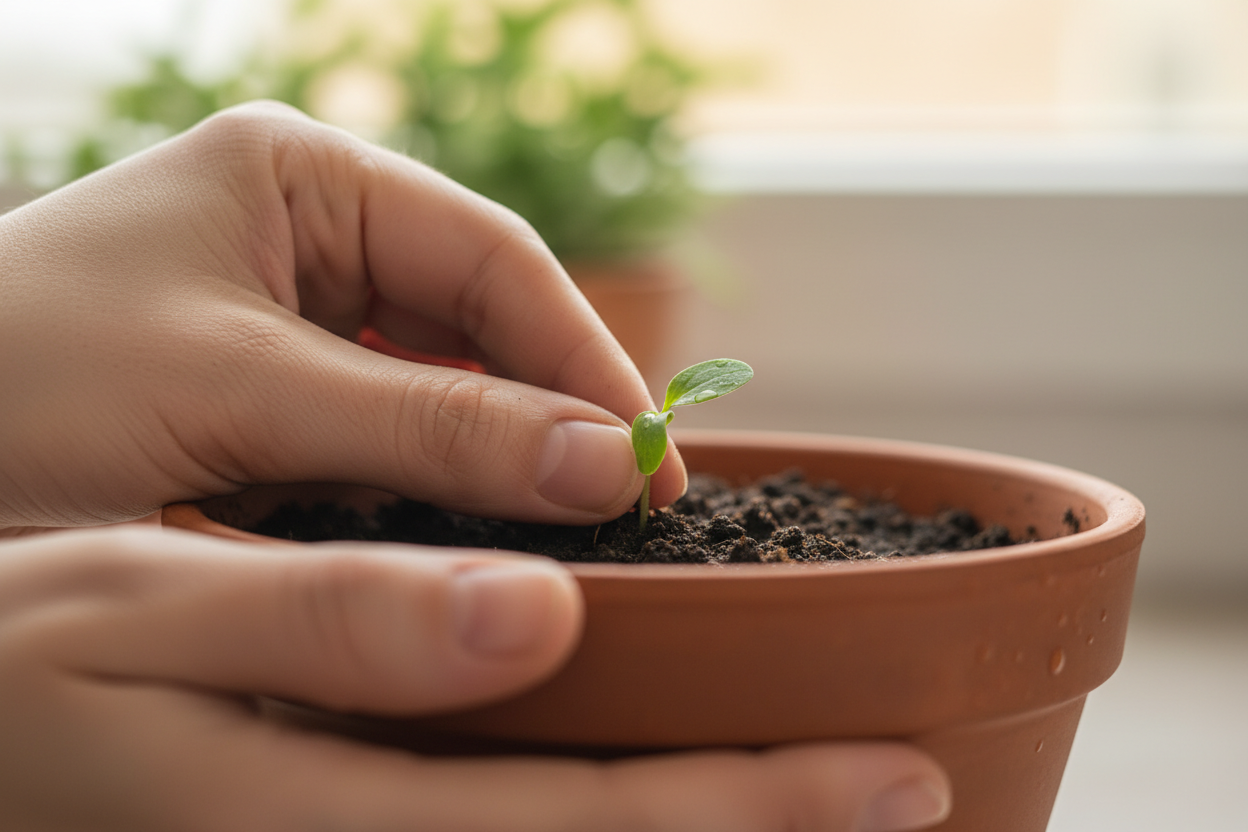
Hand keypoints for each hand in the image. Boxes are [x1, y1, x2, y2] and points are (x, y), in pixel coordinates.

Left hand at [0, 102, 684, 533]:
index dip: (583, 359)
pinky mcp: (270, 407)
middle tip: (628, 511)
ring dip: (499, 462)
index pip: (493, 260)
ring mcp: (288, 324)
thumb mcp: (236, 396)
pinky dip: (433, 497)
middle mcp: (305, 237)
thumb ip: (428, 427)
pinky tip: (472, 543)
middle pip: (479, 324)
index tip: (649, 460)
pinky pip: (388, 445)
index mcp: (299, 176)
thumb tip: (606, 465)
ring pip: (442, 392)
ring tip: (575, 535)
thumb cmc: (12, 391)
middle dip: (550, 415)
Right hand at [0, 527, 950, 831]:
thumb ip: (336, 615)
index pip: (580, 829)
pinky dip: (608, 816)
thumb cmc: (12, 662)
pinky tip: (665, 782)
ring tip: (832, 795)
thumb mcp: (140, 605)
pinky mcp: (339, 829)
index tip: (893, 774)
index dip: (748, 811)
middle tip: (918, 791)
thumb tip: (538, 616)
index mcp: (324, 810)